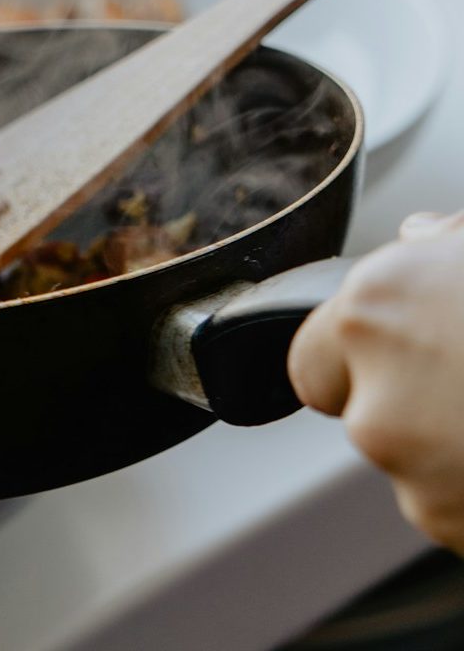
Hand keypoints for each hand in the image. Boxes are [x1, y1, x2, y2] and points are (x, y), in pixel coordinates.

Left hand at [288, 213, 463, 552]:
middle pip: (358, 411)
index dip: (354, 355)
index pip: (312, 352)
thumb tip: (416, 238)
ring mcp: (407, 470)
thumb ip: (439, 246)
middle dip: (403, 404)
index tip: (396, 351)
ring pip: (408, 464)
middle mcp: (371, 391)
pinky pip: (451, 506)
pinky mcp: (446, 525)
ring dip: (445, 449)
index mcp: (374, 310)